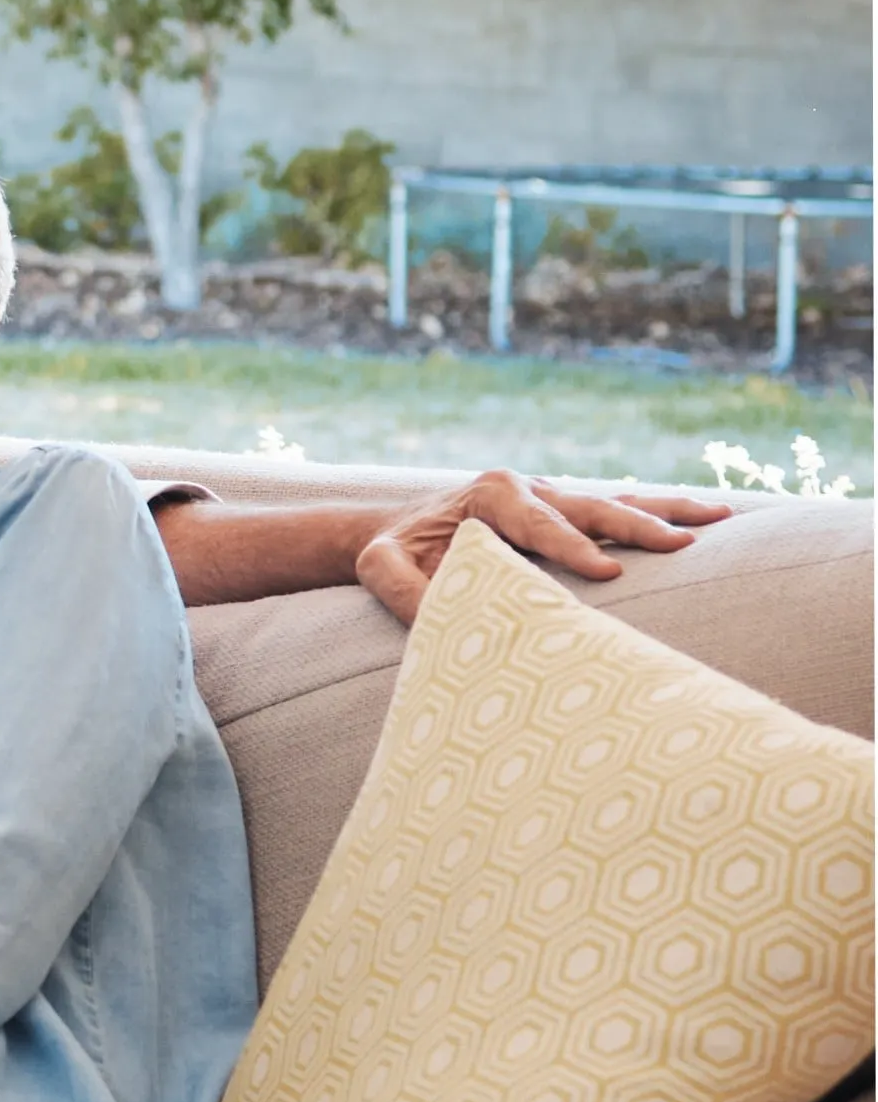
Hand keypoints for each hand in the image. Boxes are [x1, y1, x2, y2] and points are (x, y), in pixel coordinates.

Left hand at [356, 470, 728, 623]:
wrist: (396, 533)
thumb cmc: (392, 554)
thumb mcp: (382, 569)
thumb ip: (401, 589)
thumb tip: (433, 614)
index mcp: (489, 496)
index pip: (539, 525)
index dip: (572, 548)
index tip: (607, 571)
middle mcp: (527, 487)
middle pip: (592, 507)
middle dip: (637, 526)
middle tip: (683, 545)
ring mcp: (550, 495)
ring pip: (616, 502)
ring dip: (666, 512)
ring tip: (720, 519)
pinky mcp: (563, 510)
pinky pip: (616, 509)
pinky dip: (657, 514)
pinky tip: (703, 522)